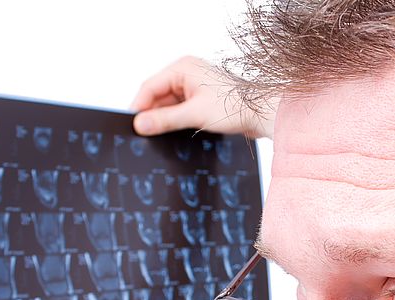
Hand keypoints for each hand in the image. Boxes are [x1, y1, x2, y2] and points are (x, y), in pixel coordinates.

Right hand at [130, 56, 276, 138]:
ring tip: (161, 137)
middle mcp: (187, 74)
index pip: (150, 87)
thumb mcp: (195, 115)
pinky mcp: (202, 100)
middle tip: (144, 136)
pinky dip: (177, 122)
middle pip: (158, 96)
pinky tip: (175, 134)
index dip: (139, 107)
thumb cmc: (236, 107)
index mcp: (183, 68)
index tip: (132, 126)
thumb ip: (166, 120)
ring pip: (169, 105)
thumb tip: (141, 124)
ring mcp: (195, 87)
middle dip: (152, 115)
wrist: (262, 114)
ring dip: (166, 120)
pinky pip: (181, 110)